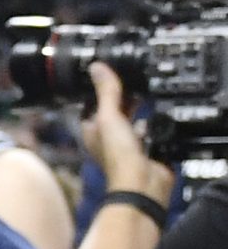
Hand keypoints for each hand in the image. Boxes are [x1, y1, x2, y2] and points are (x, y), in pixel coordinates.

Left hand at [83, 62, 174, 201]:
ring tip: (144, 93)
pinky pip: (147, 132)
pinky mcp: (144, 150)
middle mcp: (106, 138)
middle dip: (122, 99)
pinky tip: (156, 116)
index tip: (110, 76)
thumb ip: (106, 92)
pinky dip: (151, 124)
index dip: (100, 91)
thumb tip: (97, 67)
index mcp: (91, 129)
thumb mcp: (109, 116)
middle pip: (114, 112)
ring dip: (137, 110)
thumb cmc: (118, 153)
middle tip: (132, 81)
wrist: (142, 181)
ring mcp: (125, 145)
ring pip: (130, 121)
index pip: (93, 105)